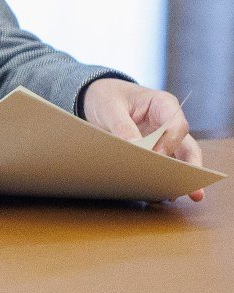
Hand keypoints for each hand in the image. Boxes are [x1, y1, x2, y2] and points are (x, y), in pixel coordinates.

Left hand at [83, 79, 204, 200]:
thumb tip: (136, 149)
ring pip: (179, 160)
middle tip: (194, 191)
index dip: (170, 143)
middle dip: (192, 168)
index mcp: (163, 104)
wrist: (97, 97)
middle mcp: (169, 122)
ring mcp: (164, 137)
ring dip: (178, 177)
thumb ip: (123, 127)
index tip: (157, 157)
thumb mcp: (109, 108)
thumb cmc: (107, 97)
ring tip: (174, 195)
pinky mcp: (155, 150)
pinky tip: (158, 192)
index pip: (177, 125)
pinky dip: (161, 177)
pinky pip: (163, 165)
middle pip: (187, 146)